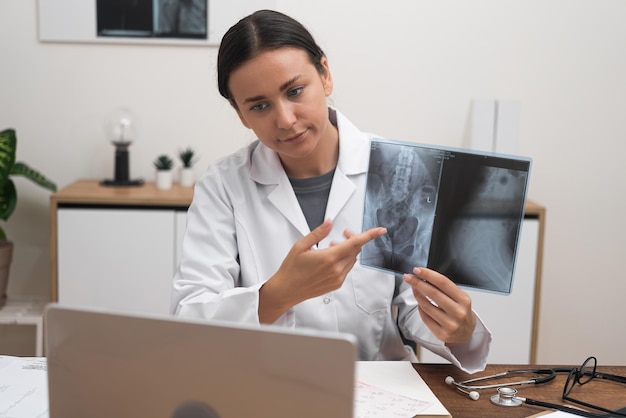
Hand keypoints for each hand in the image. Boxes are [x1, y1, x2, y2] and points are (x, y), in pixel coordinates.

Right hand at [259, 220, 386, 322]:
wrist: (286, 290)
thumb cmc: (291, 269)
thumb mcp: (301, 246)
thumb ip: (318, 233)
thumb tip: (330, 223)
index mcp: (329, 258)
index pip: (356, 243)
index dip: (370, 235)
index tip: (380, 230)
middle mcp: (336, 270)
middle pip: (355, 250)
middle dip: (353, 239)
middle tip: (344, 233)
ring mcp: (337, 279)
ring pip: (352, 260)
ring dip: (348, 250)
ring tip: (332, 246)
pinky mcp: (336, 285)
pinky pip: (347, 269)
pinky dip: (344, 260)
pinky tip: (331, 258)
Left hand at [403, 267, 475, 344]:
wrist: (467, 333)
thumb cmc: (461, 312)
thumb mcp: (459, 298)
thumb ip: (444, 288)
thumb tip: (424, 277)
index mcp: (463, 300)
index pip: (443, 283)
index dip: (428, 275)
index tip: (417, 270)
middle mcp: (458, 312)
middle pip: (433, 293)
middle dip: (417, 283)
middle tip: (408, 277)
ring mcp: (450, 324)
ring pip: (426, 306)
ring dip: (417, 295)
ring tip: (413, 288)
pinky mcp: (442, 334)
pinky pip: (425, 318)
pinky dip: (420, 309)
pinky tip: (419, 304)